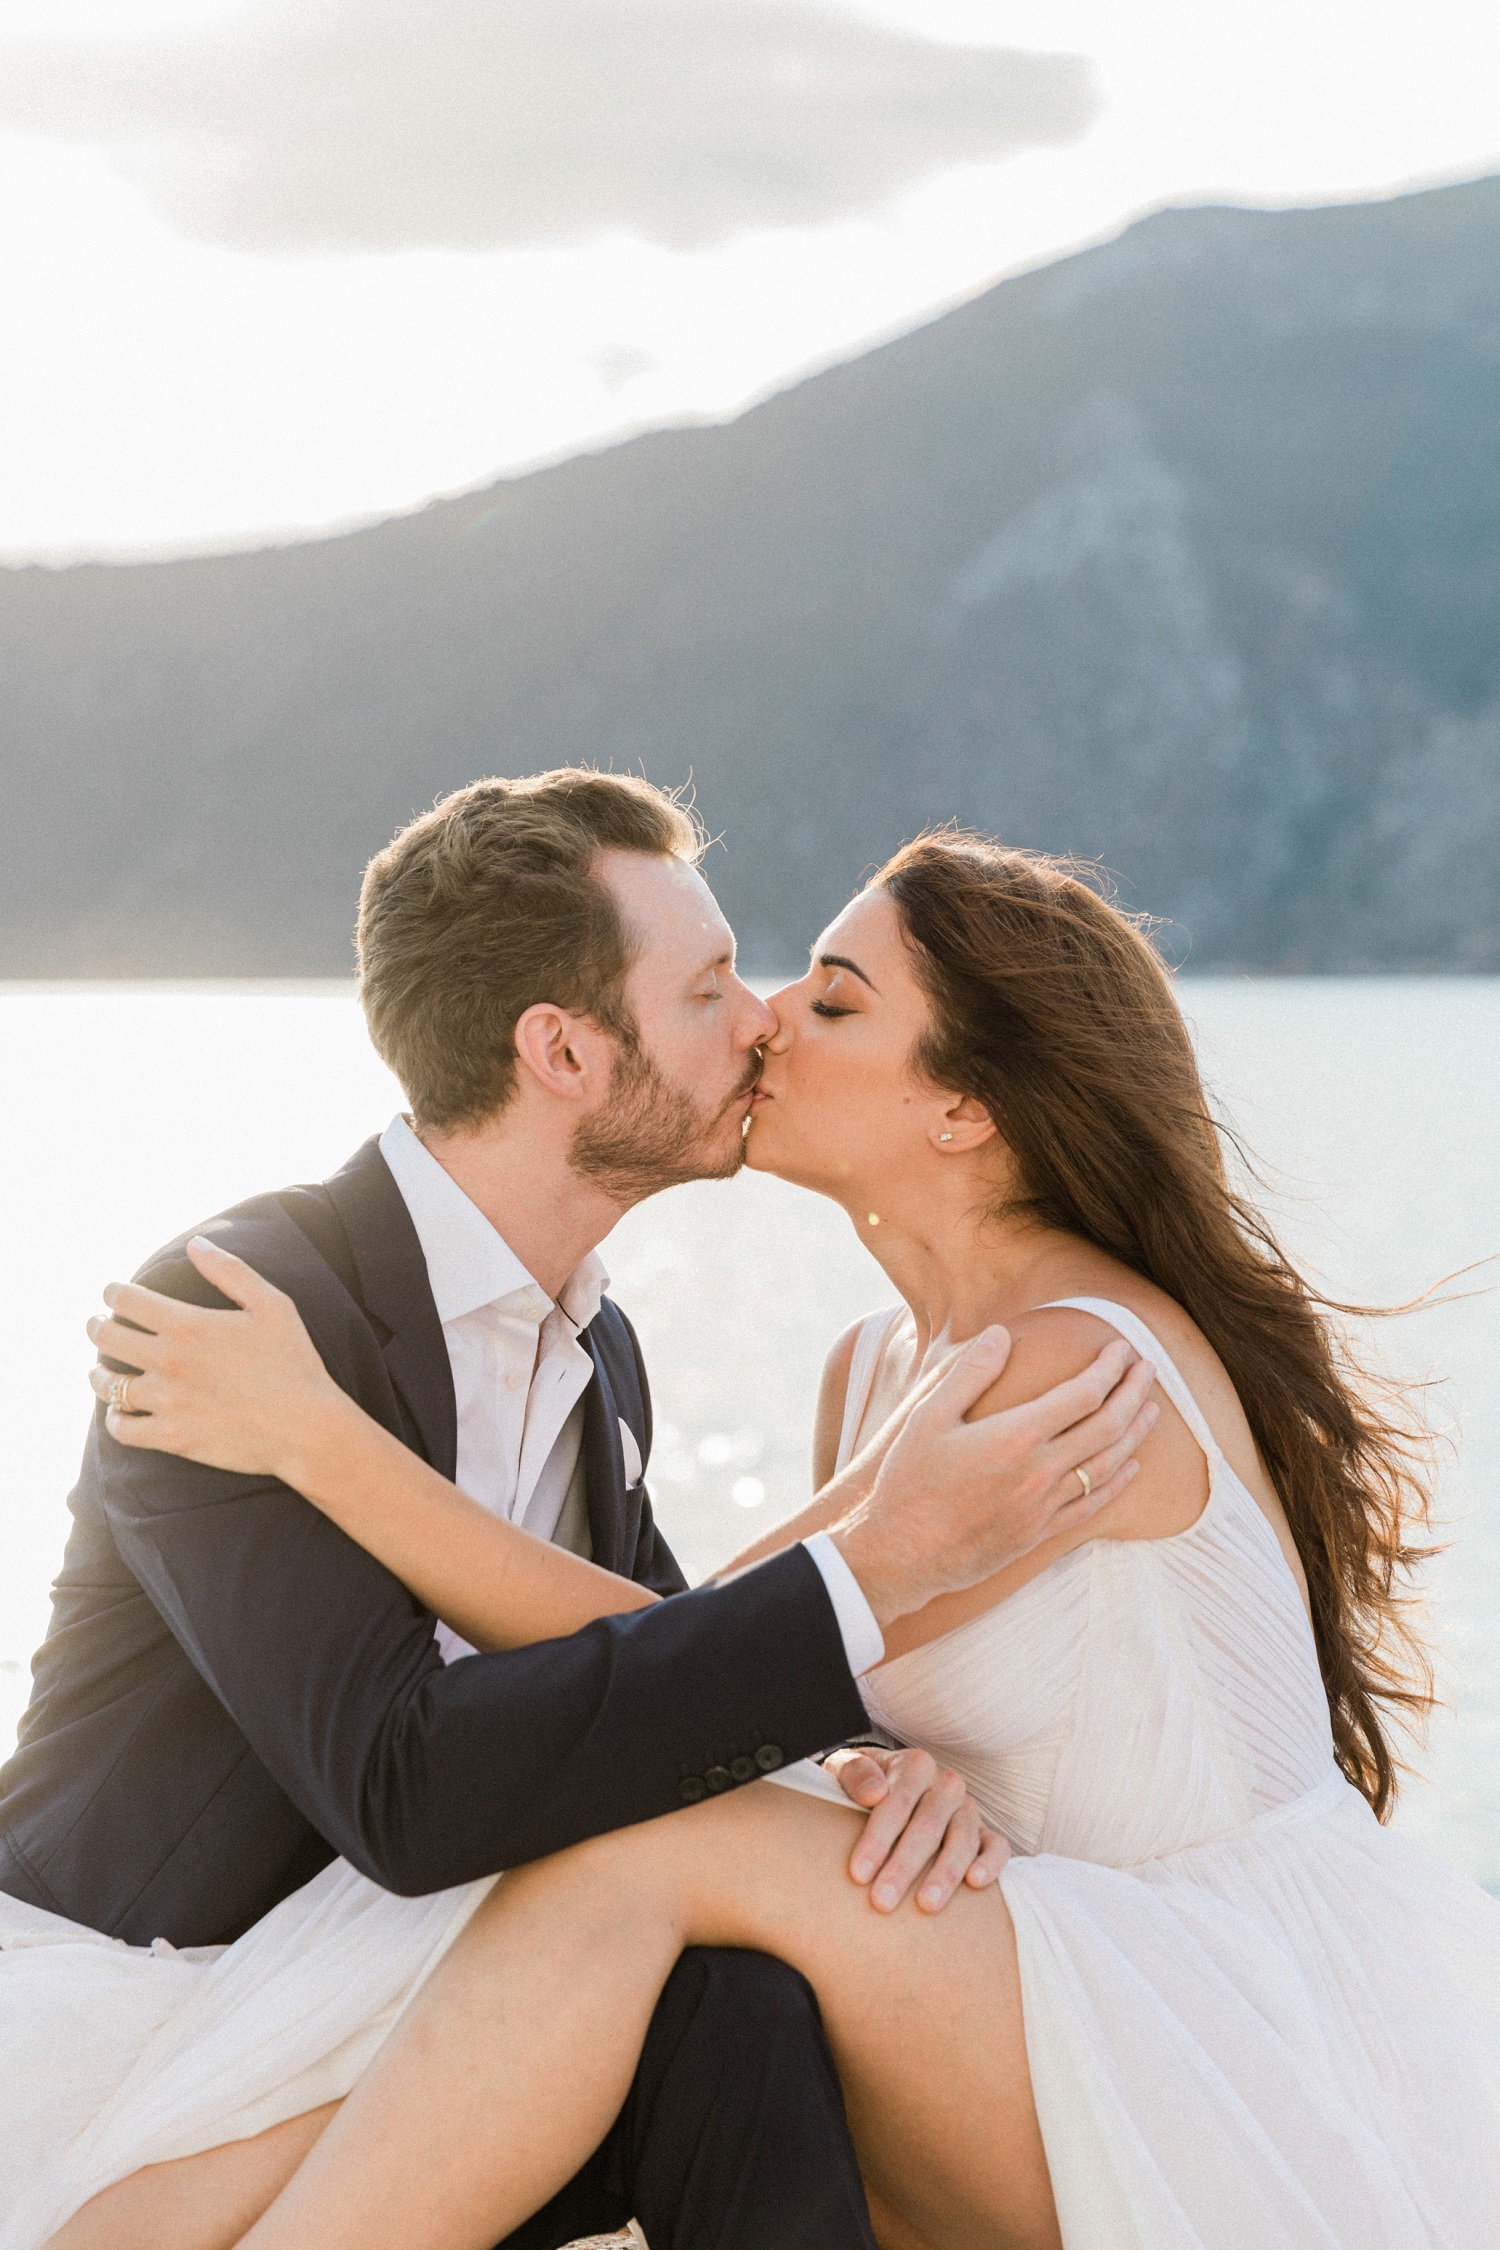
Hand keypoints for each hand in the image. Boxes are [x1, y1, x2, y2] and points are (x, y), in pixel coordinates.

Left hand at [87, 1236, 343, 1478]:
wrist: (306, 1427)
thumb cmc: (294, 1362)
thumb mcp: (272, 1304)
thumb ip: (230, 1271)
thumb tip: (195, 1244)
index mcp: (188, 1325)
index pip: (127, 1300)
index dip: (113, 1293)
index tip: (111, 1293)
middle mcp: (169, 1361)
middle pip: (108, 1337)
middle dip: (96, 1325)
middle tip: (96, 1324)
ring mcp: (167, 1401)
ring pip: (108, 1385)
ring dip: (97, 1374)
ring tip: (98, 1370)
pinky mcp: (171, 1436)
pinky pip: (122, 1428)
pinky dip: (115, 1418)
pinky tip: (119, 1412)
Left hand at [826, 1744, 1009, 1912]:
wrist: (888, 1789)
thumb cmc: (862, 1788)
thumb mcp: (848, 1769)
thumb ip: (856, 1775)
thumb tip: (874, 1793)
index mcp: (915, 1765)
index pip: (896, 1803)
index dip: (877, 1840)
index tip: (857, 1875)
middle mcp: (947, 1784)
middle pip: (928, 1826)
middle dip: (904, 1866)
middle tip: (882, 1901)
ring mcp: (969, 1809)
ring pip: (962, 1839)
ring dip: (944, 1874)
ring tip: (926, 1905)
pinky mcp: (986, 1833)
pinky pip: (997, 1846)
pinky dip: (991, 1863)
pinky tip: (975, 1883)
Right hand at [831, 1328, 1158, 1624]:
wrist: (900, 1555)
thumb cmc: (909, 1481)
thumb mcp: (929, 1417)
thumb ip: (970, 1373)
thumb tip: (1001, 1333)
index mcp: (1016, 1435)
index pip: (1082, 1394)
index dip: (1108, 1369)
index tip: (1121, 1348)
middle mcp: (1040, 1471)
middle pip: (1107, 1426)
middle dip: (1133, 1393)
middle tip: (1149, 1369)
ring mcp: (1044, 1506)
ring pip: (1107, 1465)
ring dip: (1135, 1434)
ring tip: (1152, 1410)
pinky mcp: (1039, 1532)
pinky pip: (1092, 1505)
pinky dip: (1118, 1482)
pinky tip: (1131, 1468)